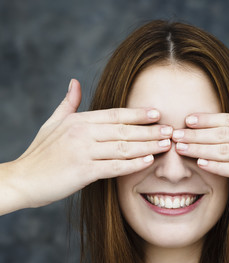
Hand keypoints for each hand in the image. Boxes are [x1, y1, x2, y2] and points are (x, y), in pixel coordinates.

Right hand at [5, 79, 171, 209]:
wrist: (23, 179)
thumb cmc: (39, 154)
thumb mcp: (52, 123)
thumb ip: (68, 104)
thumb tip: (74, 82)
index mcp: (78, 120)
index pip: (114, 114)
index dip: (137, 114)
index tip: (157, 113)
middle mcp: (82, 132)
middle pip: (124, 129)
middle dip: (150, 130)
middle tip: (171, 130)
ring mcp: (83, 151)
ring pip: (123, 147)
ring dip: (148, 145)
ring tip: (167, 144)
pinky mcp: (83, 171)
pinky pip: (114, 166)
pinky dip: (133, 164)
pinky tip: (149, 161)